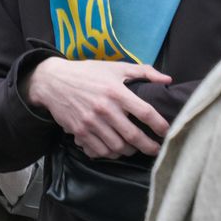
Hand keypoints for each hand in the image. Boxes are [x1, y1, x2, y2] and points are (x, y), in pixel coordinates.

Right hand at [25, 57, 171, 158]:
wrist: (53, 81)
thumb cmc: (87, 73)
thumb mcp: (115, 67)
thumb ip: (143, 72)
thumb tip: (167, 79)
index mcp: (117, 91)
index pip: (145, 112)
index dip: (160, 125)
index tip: (167, 131)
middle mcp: (105, 109)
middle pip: (133, 135)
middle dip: (149, 146)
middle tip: (156, 149)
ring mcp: (91, 122)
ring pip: (117, 147)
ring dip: (129, 151)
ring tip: (134, 148)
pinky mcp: (79, 131)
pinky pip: (99, 150)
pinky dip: (110, 153)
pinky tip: (115, 149)